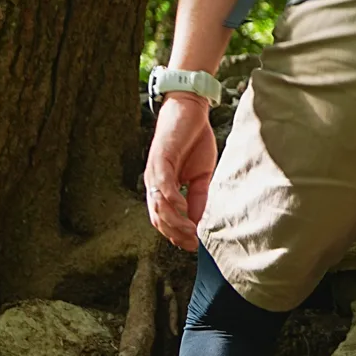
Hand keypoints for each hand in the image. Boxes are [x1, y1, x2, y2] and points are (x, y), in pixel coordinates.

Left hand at [146, 93, 218, 251]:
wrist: (189, 109)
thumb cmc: (194, 140)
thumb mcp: (201, 175)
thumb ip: (199, 197)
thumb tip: (201, 222)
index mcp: (163, 189)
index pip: (165, 221)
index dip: (178, 236)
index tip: (195, 246)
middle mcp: (154, 184)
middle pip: (158, 219)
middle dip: (176, 234)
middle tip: (194, 243)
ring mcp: (154, 173)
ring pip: (158, 206)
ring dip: (175, 222)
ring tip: (192, 231)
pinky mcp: (160, 159)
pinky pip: (163, 184)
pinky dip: (172, 199)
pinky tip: (183, 208)